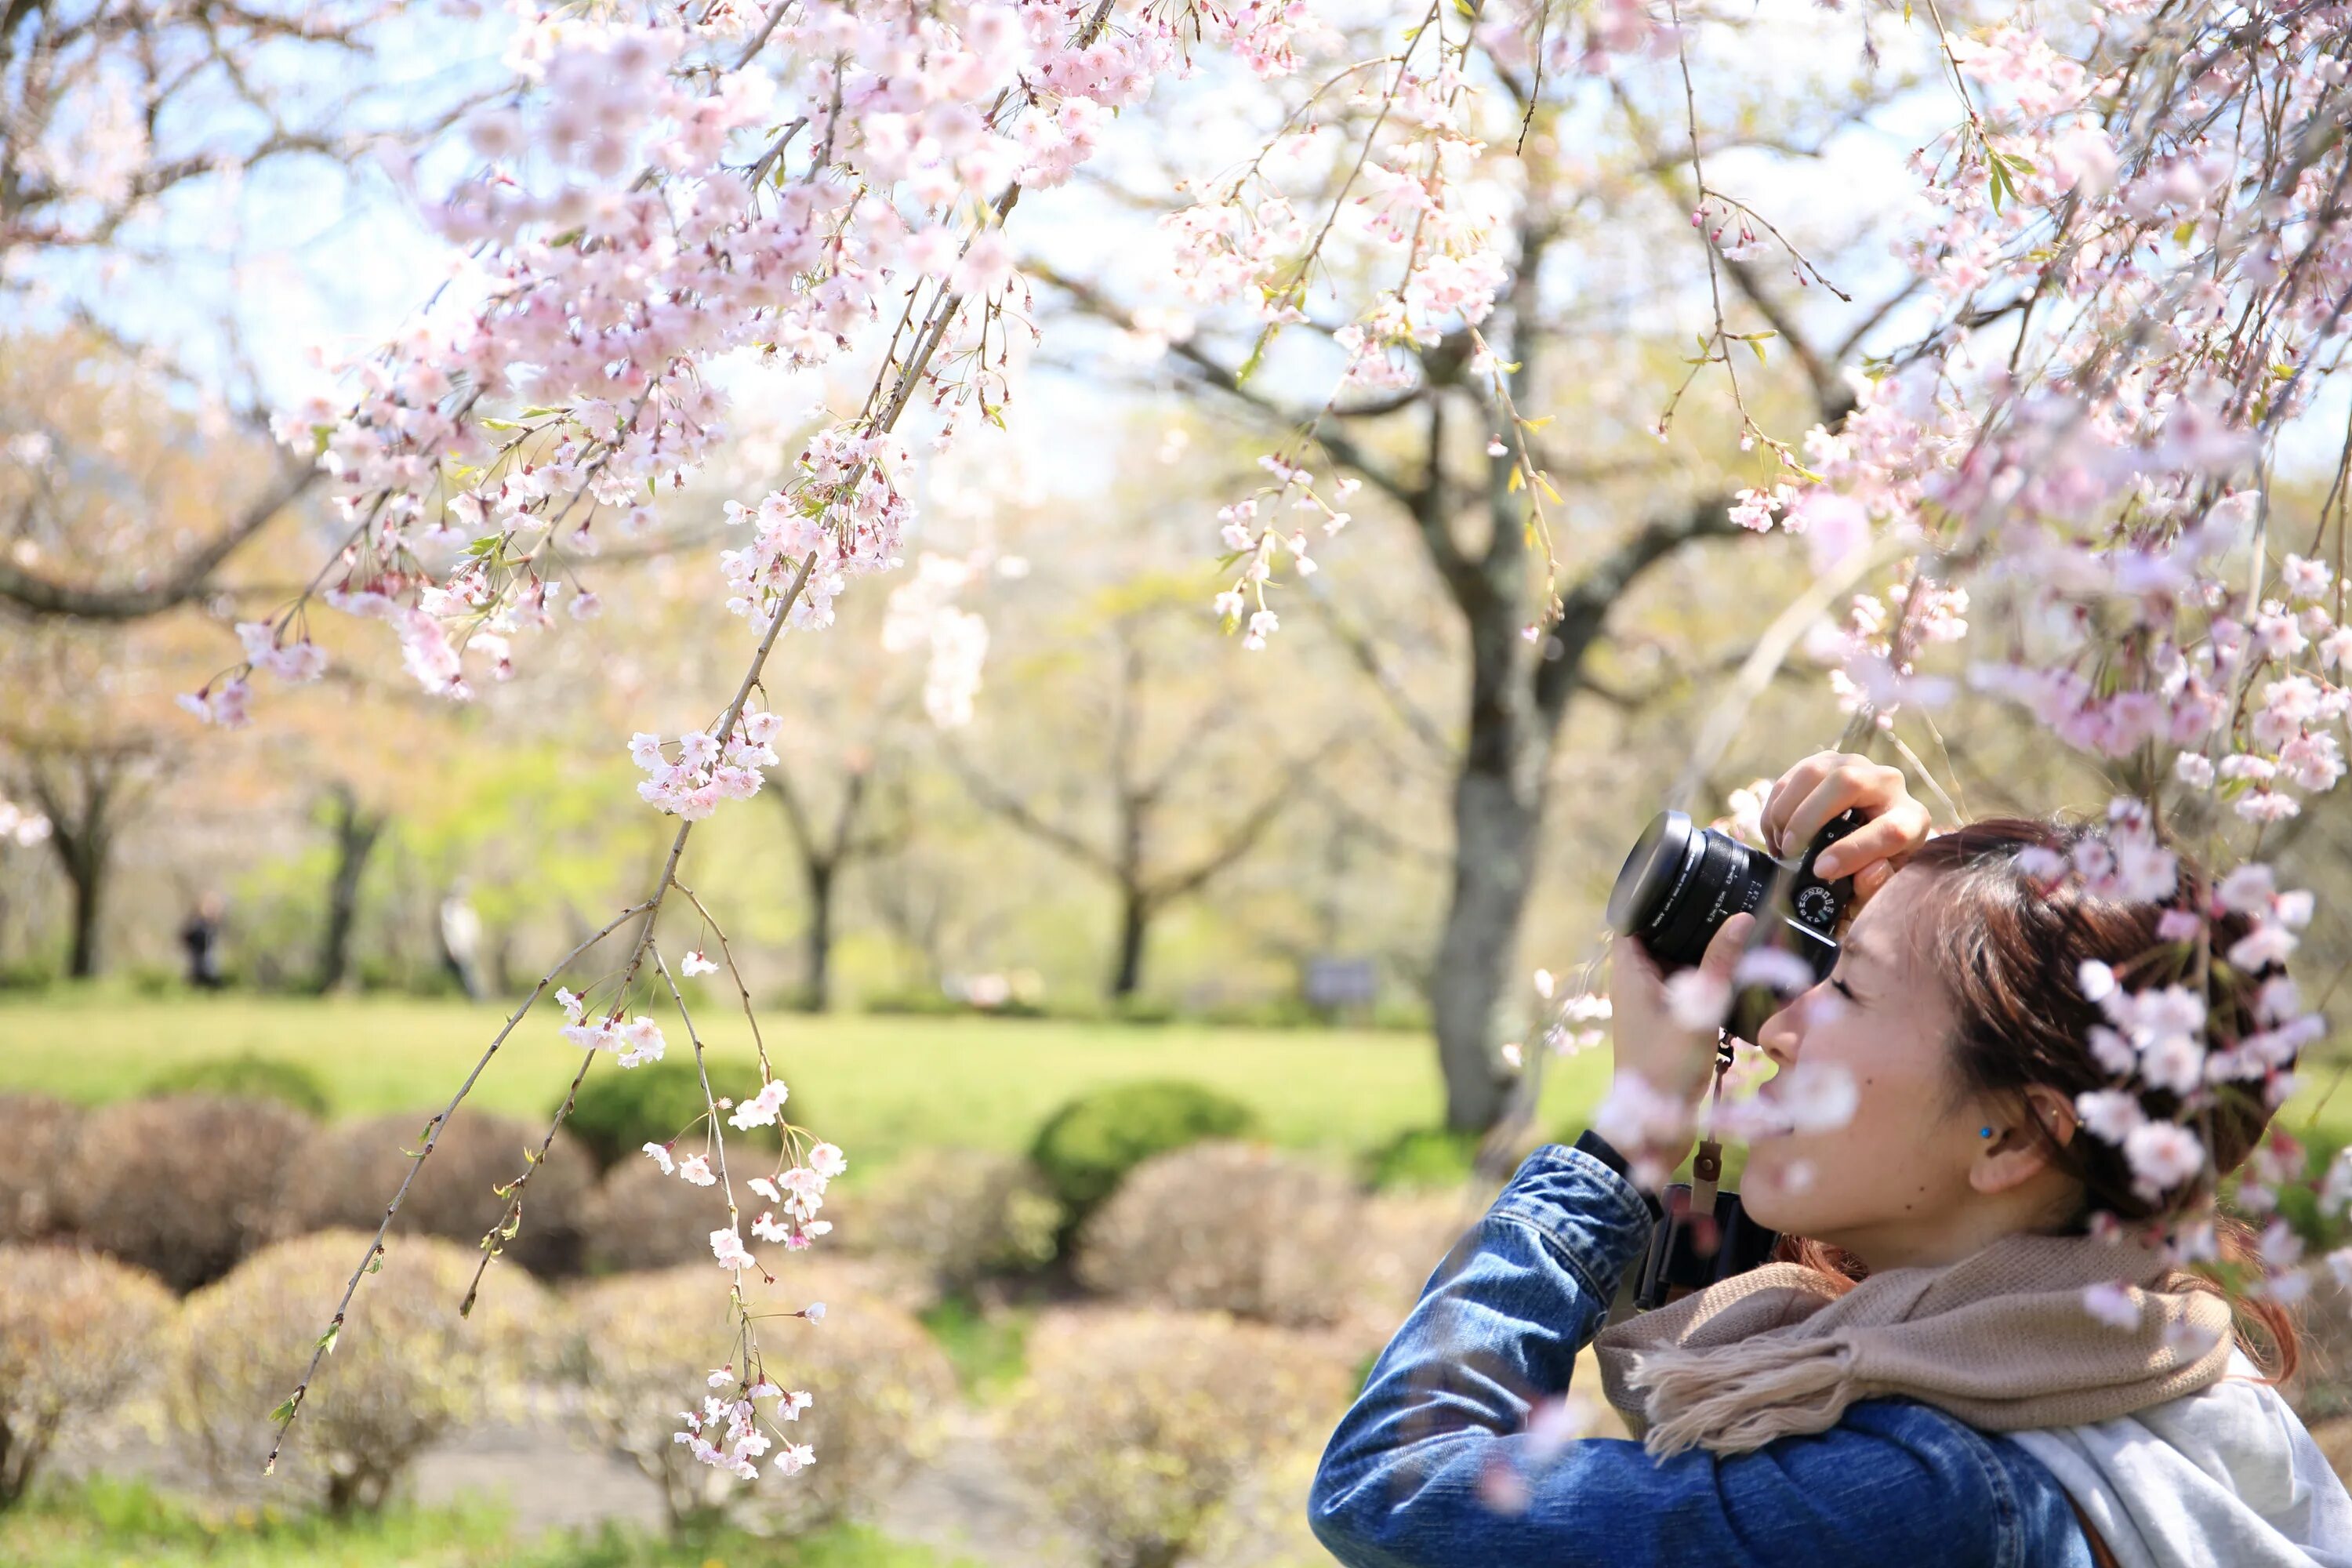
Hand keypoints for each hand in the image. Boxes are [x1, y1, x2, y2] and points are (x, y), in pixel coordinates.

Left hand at [1605, 913, 1752, 1171]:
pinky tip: (1738, 970)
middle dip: (1691, 921)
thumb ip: (1720, 965)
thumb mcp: (1698, 1012)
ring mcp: (1652, 1002)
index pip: (1633, 915)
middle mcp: (1637, 982)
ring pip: (1679, 961)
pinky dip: (1708, 977)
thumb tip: (1741, 918)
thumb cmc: (1666, 1070)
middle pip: (1661, 935)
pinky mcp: (1670, 1021)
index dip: (1654, 895)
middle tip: (1728, 898)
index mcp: (1630, 972)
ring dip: (1704, 950)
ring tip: (1740, 926)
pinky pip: (1689, 986)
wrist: (1655, 1128)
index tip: (1688, 877)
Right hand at [1760, 751, 1931, 904]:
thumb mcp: (1879, 884)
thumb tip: (1866, 873)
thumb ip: (1875, 885)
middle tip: (1790, 851)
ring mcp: (1855, 765)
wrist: (1866, 834)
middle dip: (1808, 819)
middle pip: (1847, 782)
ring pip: (1813, 772)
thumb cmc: (1872, 863)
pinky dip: (1775, 806)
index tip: (1820, 870)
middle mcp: (1888, 783)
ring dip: (1786, 810)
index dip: (1853, 851)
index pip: (1891, 830)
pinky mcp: (1826, 761)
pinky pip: (1792, 775)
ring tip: (1780, 843)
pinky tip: (1776, 832)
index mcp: (1911, 819)